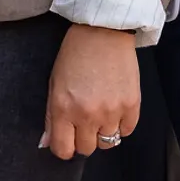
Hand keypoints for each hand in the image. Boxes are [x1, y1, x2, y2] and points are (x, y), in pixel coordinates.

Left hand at [42, 23, 139, 159]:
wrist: (103, 30)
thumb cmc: (75, 53)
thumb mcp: (54, 82)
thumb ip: (51, 115)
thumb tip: (47, 142)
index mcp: (63, 108)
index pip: (63, 149)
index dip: (64, 147)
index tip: (67, 139)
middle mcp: (87, 114)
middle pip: (86, 149)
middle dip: (83, 139)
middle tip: (83, 121)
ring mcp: (112, 111)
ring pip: (108, 143)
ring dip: (102, 132)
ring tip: (100, 111)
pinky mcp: (132, 105)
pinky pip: (126, 131)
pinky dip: (120, 124)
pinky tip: (114, 107)